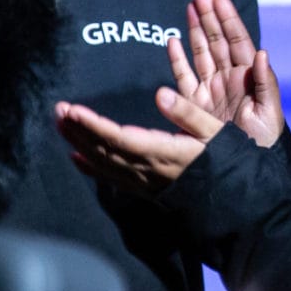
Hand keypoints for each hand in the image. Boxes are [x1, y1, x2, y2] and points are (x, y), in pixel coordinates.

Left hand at [55, 92, 225, 195]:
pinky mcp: (143, 188)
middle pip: (105, 150)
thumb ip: (187, 112)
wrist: (230, 196)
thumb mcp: (214, 130)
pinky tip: (74, 157)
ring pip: (103, 163)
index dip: (94, 126)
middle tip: (59, 109)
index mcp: (163, 152)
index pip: (120, 138)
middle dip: (79, 130)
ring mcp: (143, 182)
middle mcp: (148, 170)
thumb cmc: (225, 159)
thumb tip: (161, 93)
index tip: (74, 110)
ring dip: (79, 143)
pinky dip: (90, 167)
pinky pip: (111, 179)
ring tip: (61, 123)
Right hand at [166, 0, 285, 147]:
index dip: (228, 20)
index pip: (237, 42)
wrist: (246, 171)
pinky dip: (178, 59)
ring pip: (201, 54)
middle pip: (217, 42)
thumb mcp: (269, 114)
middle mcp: (229, 79)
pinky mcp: (194, 105)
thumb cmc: (265, 142)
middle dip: (210, 17)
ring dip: (196, 30)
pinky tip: (173, 41)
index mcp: (248, 78)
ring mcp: (210, 90)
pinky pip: (184, 77)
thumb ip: (266, 84)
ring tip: (191, 6)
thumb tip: (263, 54)